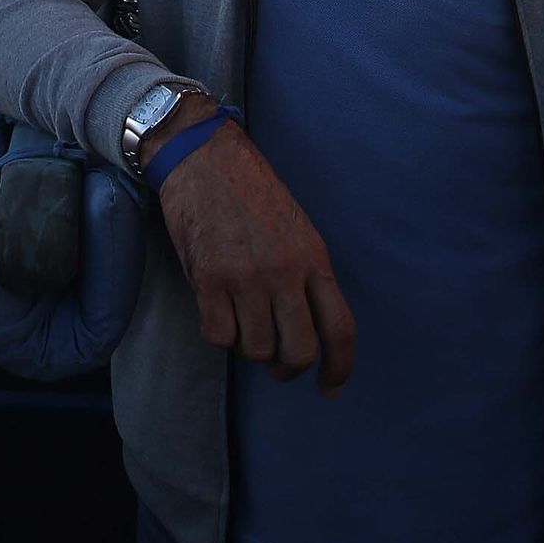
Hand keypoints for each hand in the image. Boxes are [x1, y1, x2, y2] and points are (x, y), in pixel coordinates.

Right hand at [151, 108, 354, 388]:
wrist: (203, 154)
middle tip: (276, 363)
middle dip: (287, 368)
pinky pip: (219, 336)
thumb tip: (307, 328)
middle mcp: (284, 271)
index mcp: (313, 257)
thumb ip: (305, 274)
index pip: (340, 328)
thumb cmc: (250, 189)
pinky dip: (218, 333)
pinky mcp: (209, 278)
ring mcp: (246, 277)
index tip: (330, 388)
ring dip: (248, 346)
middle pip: (298, 352)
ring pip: (255, 349)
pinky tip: (215, 310)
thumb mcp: (296, 226)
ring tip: (241, 320)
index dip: (339, 368)